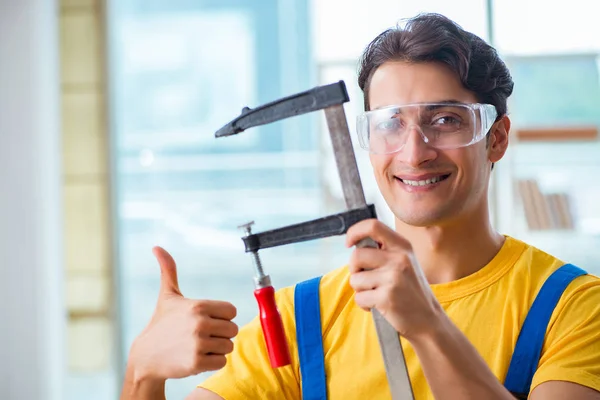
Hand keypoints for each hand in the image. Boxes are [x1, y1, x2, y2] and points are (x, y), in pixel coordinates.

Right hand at [129, 247, 238, 381]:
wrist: (145, 356)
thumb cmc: (161, 323)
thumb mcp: (167, 296)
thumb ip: (168, 270)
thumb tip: (156, 247)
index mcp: (199, 305)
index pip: (232, 311)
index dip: (221, 317)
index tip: (206, 320)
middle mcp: (199, 323)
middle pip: (233, 330)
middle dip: (220, 334)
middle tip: (201, 336)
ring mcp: (198, 343)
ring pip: (228, 347)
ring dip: (216, 349)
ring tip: (197, 346)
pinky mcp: (196, 363)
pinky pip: (222, 362)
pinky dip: (212, 362)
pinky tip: (196, 358)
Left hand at [346, 220, 442, 340]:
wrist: (429, 321)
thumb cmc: (412, 292)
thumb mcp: (406, 263)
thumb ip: (385, 251)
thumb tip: (355, 244)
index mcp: (403, 247)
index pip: (373, 226)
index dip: (355, 231)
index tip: (349, 242)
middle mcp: (399, 259)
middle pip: (357, 255)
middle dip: (354, 269)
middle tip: (364, 278)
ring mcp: (393, 278)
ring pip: (355, 279)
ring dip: (360, 290)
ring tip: (376, 294)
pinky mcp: (386, 298)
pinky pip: (359, 298)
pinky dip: (364, 304)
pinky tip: (378, 306)